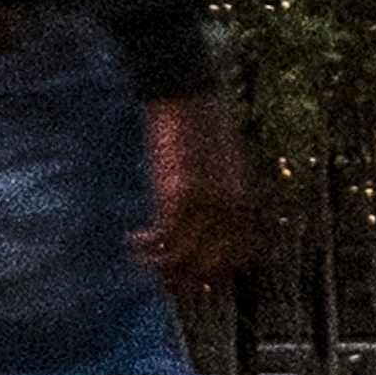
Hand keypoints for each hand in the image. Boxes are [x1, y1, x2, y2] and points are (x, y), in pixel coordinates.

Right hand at [138, 93, 256, 288]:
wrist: (189, 99)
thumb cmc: (204, 130)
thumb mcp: (226, 169)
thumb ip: (224, 200)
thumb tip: (212, 231)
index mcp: (244, 203)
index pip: (238, 259)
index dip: (213, 273)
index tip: (189, 273)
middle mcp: (229, 210)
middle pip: (210, 269)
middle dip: (184, 275)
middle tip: (160, 268)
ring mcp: (206, 206)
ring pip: (182, 261)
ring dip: (157, 265)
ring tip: (139, 257)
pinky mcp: (179, 197)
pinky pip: (161, 239)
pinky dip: (144, 247)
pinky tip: (132, 240)